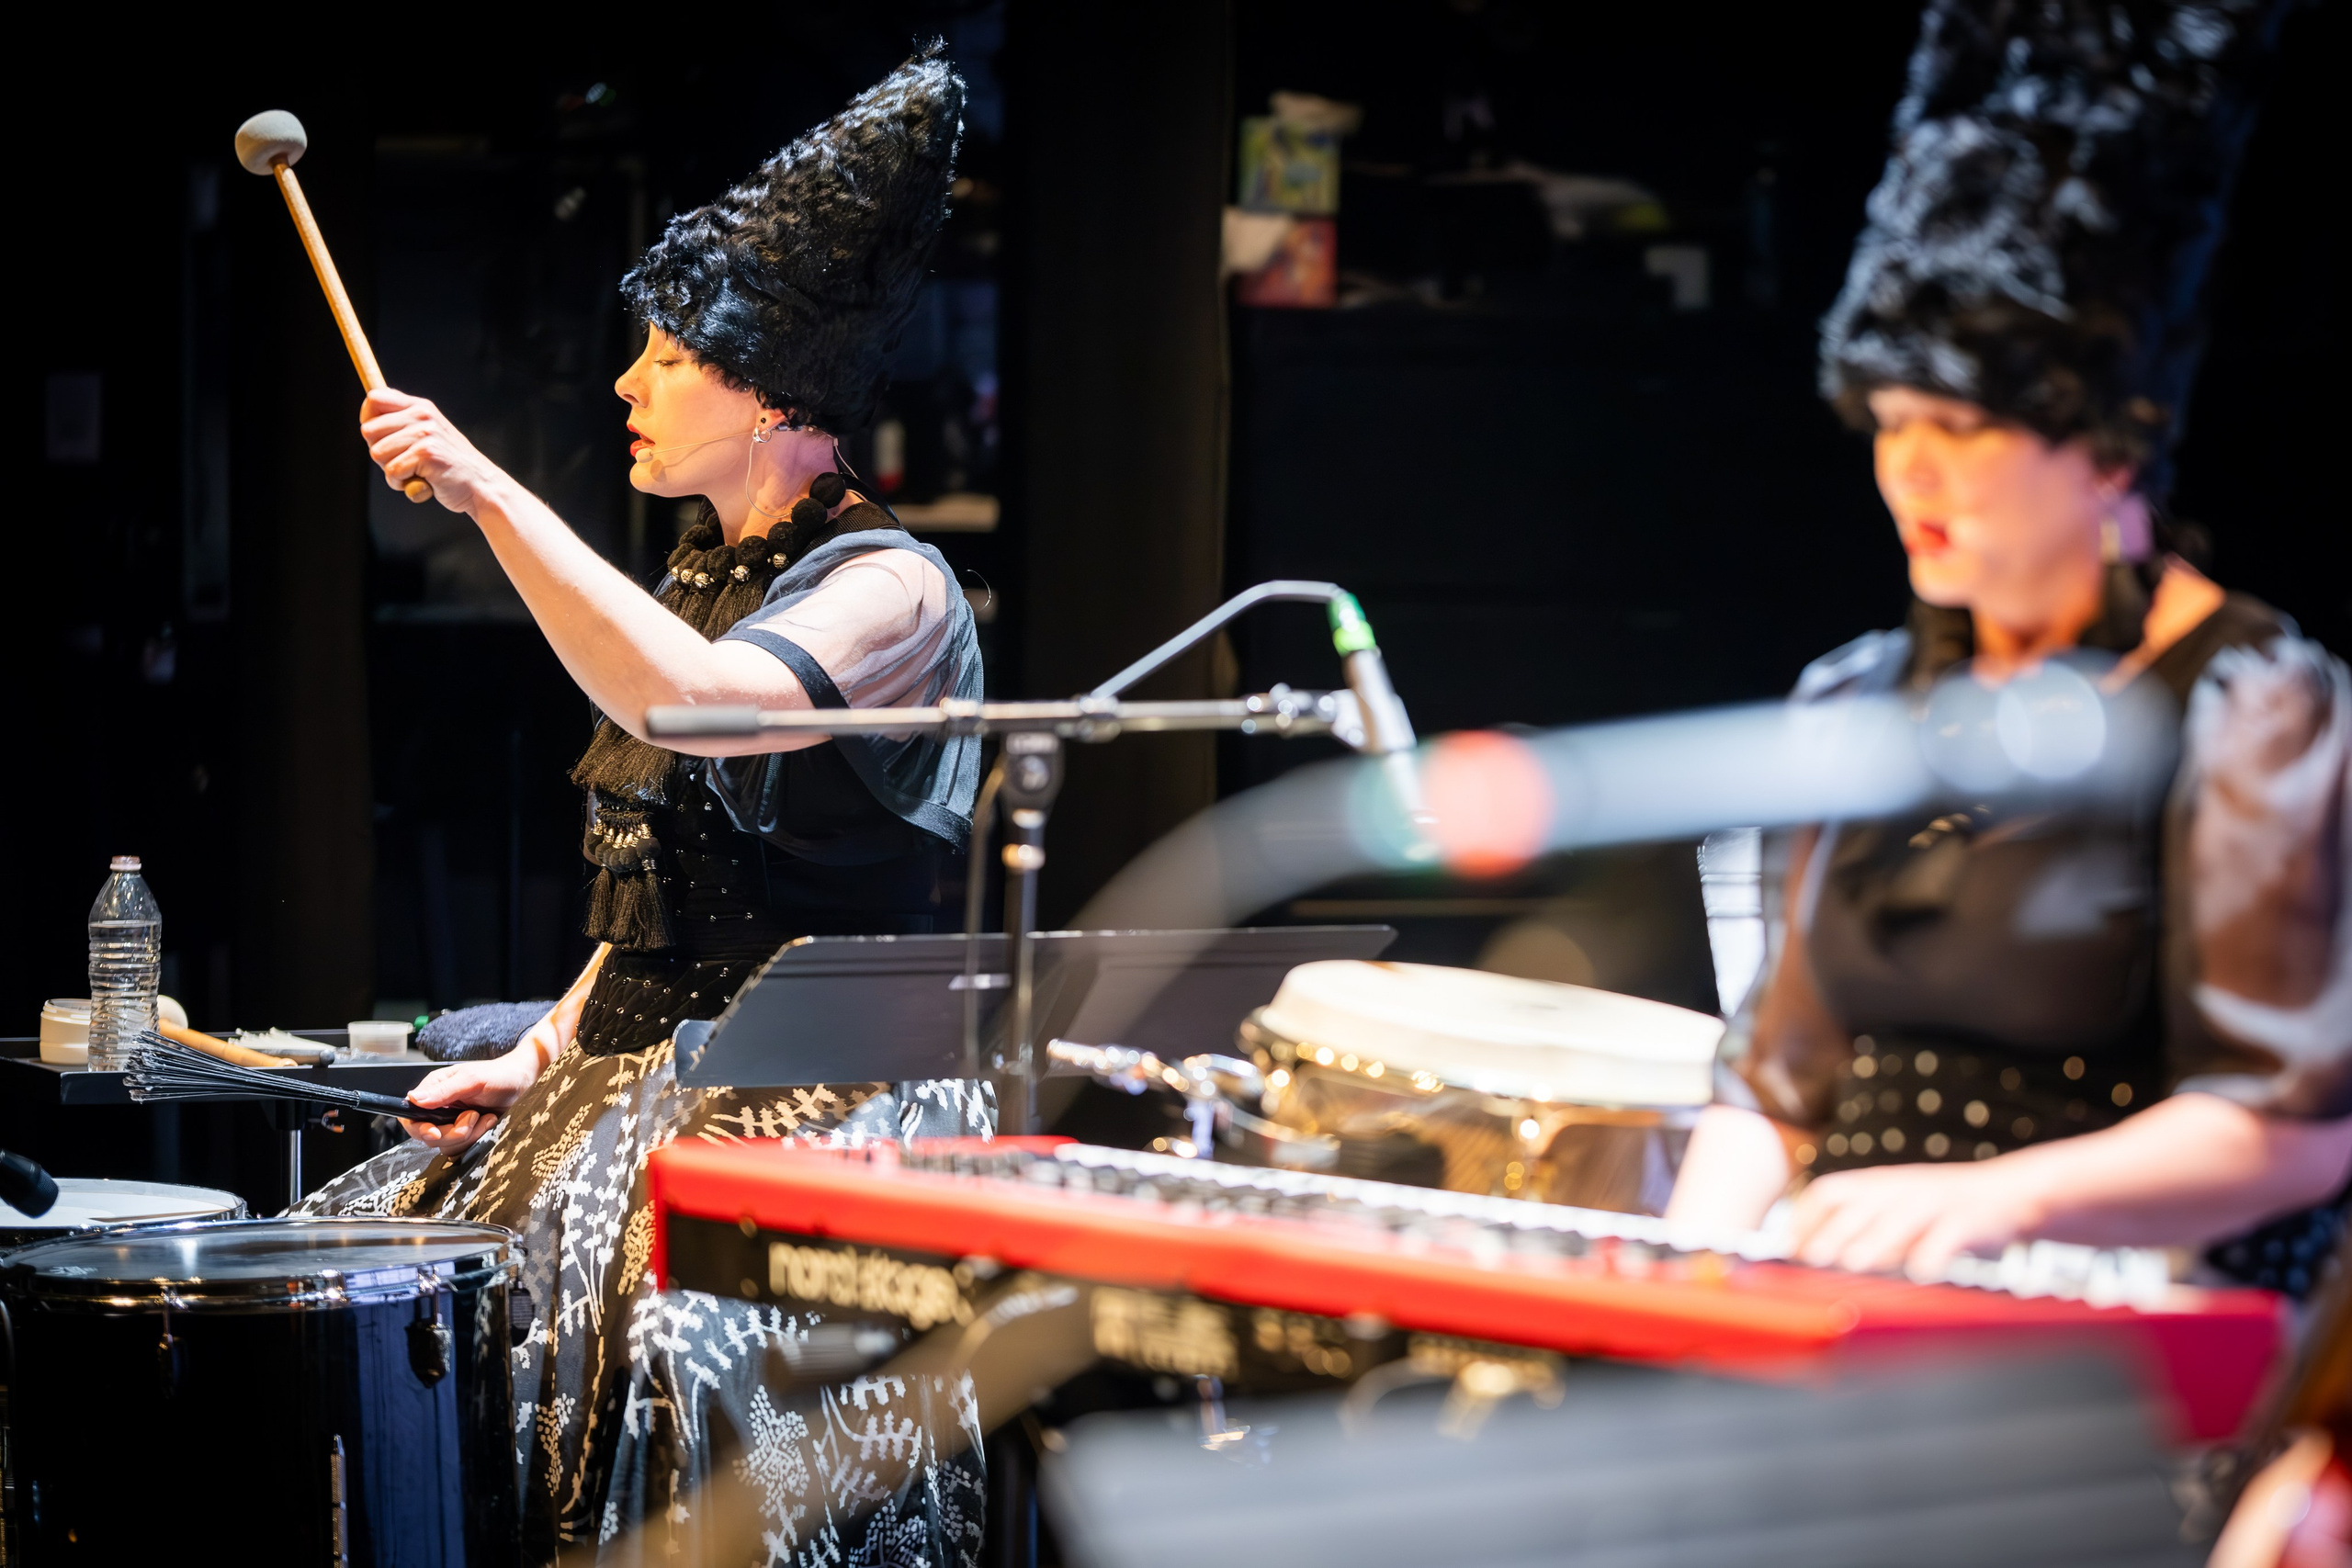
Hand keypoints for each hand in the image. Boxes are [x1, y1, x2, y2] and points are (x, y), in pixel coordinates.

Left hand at [360, 389, 505, 514]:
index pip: (374, 398)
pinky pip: (392, 471)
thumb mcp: (428, 435)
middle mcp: (422, 415)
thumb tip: (367, 423)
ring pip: (377, 453)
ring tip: (415, 473)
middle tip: (403, 462)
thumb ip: (403, 425)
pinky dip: (401, 483)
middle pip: (369, 430)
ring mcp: (425, 433)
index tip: (378, 438)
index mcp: (421, 407)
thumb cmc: (449, 465)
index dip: (367, 419)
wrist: (481, 485)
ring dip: (391, 471)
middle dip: (379, 452)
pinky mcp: (426, 453)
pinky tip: (421, 482)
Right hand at [398, 1010, 559, 1150]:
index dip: (419, 1129)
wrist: (525, 1083)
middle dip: (452, 1133)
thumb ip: (444, 1090)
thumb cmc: (499, 1075)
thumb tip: (414, 1099)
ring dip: (468, 1135)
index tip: (436, 1132)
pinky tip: (489, 1123)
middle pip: (428, 1136)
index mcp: (434, 1090)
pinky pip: (461, 1149)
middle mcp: (439, 1108)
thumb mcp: (472, 1079)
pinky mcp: (467, 1134)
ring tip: (486, 1117)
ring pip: (445, 1145)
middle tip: (473, 1117)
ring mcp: (452, 1123)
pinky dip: (476, 1140)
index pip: (410, 1117)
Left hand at [1788, 1158, 2051, 1276]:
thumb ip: (1858, 1229)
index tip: (1792, 1250)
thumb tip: (1809, 1259)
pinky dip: (1935, 1252)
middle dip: (1833, 1234)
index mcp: (1877, 1185)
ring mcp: (1934, 1202)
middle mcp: (1900, 1189)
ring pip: (1900, 1218)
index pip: (1828, 1193)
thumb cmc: (1937, 1212)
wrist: (2007, 1193)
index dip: (1807, 1220)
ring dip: (1875, 1242)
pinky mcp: (1969, 1220)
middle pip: (1858, 1206)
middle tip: (1812, 1261)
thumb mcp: (1893, 1209)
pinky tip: (1922, 1274)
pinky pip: (1949, 1235)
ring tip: (1853, 1264)